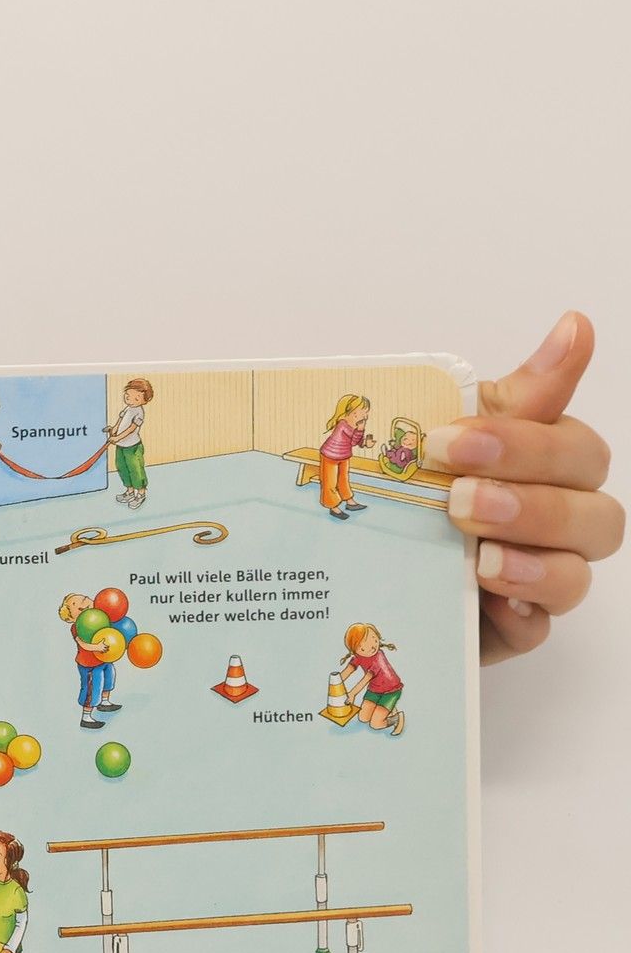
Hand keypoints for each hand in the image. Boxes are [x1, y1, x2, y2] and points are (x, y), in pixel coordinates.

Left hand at [430, 314, 621, 662]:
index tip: (455, 438)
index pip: (571, 447)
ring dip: (532, 559)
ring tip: (479, 554)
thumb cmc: (420, 481)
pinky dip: (519, 613)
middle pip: (592, 511)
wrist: (360, 557)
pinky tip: (490, 601)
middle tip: (458, 496)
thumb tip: (576, 324)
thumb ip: (513, 394)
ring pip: (577, 570)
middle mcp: (559, 518)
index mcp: (546, 463)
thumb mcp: (447, 431)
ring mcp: (541, 576)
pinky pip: (539, 628)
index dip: (525, 441)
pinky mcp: (513, 626)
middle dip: (528, 500)